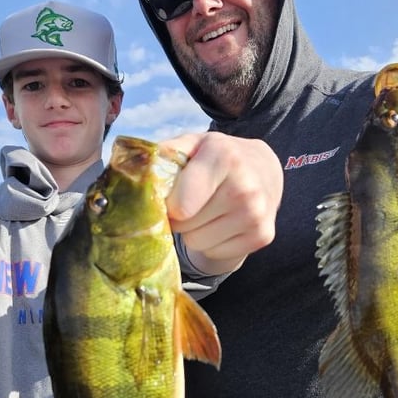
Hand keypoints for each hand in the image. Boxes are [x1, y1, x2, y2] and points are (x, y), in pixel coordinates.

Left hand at [161, 130, 282, 275]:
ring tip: (208, 211)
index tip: (172, 195)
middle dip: (181, 217)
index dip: (168, 204)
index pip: (180, 206)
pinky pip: (214, 252)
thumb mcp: (193, 145)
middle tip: (192, 202)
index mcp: (224, 158)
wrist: (263, 170)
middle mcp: (245, 188)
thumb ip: (164, 155)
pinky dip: (213, 242)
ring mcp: (256, 215)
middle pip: (185, 226)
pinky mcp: (262, 236)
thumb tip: (134, 174)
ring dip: (195, 231)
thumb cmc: (217, 158)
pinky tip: (223, 222)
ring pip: (198, 243)